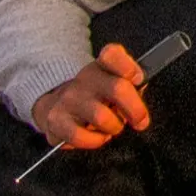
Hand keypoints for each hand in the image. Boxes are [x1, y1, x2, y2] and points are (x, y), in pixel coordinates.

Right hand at [28, 45, 149, 149]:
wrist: (54, 106)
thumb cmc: (92, 98)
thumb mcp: (112, 84)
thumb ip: (131, 84)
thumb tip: (141, 89)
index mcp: (101, 67)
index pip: (112, 55)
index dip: (129, 67)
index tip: (138, 80)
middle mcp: (85, 79)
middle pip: (118, 89)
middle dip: (136, 110)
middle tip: (139, 120)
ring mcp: (68, 99)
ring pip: (102, 117)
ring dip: (113, 128)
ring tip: (111, 127)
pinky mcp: (55, 120)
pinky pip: (81, 136)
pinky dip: (95, 141)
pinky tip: (95, 136)